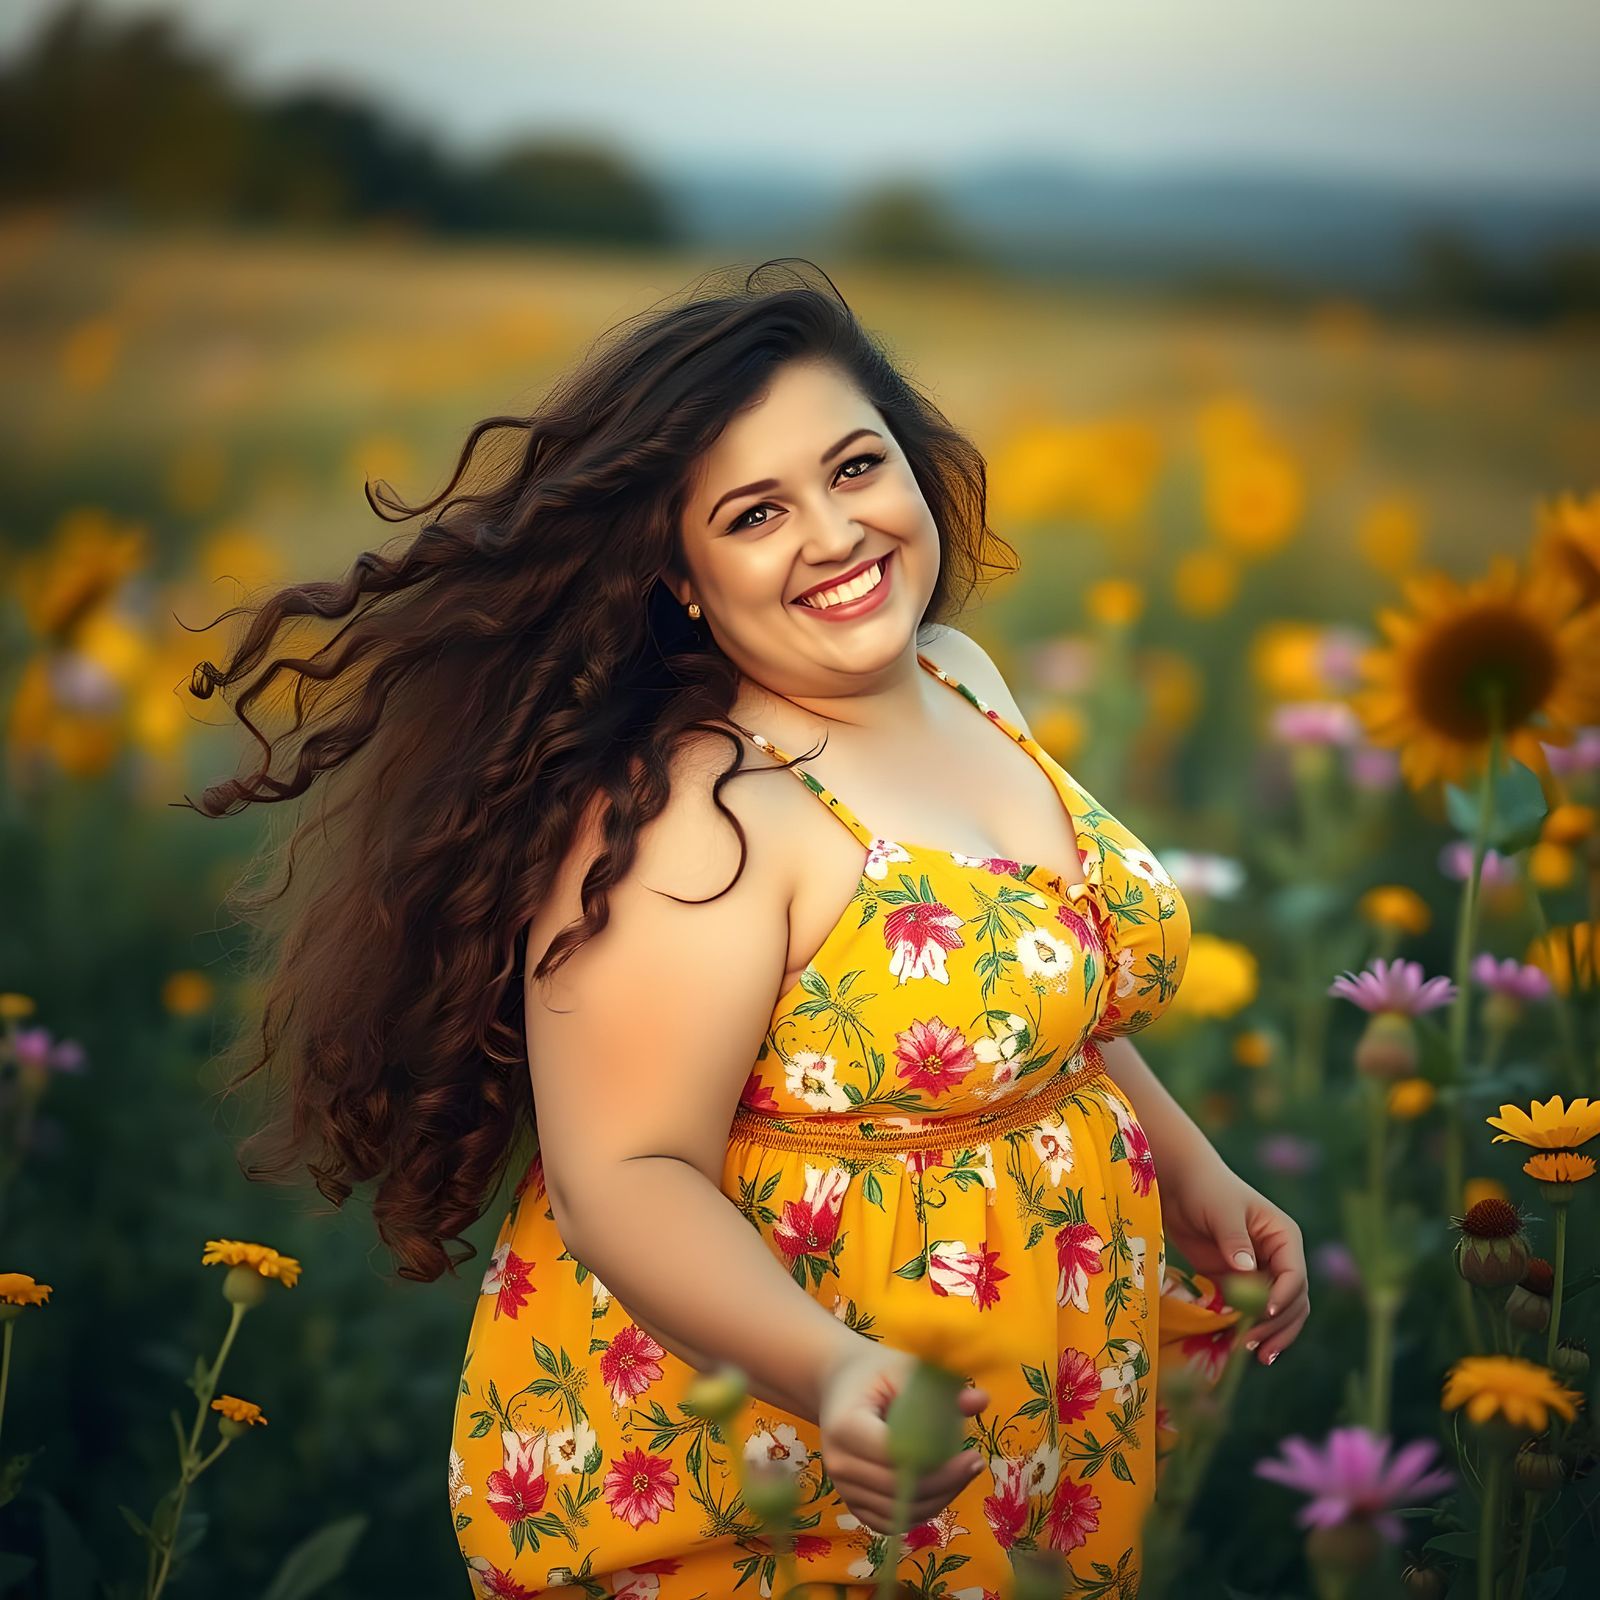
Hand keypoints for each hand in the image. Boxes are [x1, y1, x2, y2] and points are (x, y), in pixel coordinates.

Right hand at [816, 1343, 988, 1534]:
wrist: (840, 1386)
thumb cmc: (875, 1375)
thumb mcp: (906, 1371)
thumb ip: (941, 1389)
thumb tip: (980, 1401)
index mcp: (846, 1426)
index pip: (895, 1458)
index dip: (938, 1465)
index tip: (972, 1454)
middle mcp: (838, 1463)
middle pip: (898, 1490)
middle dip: (944, 1484)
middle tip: (975, 1464)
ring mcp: (843, 1488)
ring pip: (898, 1513)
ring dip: (937, 1500)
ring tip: (962, 1475)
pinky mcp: (852, 1504)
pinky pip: (890, 1522)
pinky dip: (920, 1511)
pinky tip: (942, 1489)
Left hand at [1161, 1154, 1308, 1366]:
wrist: (1178, 1184)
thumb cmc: (1205, 1188)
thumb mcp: (1221, 1211)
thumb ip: (1234, 1240)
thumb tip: (1247, 1270)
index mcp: (1284, 1238)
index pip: (1293, 1276)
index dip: (1282, 1298)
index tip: (1263, 1313)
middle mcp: (1278, 1258)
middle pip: (1292, 1302)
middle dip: (1277, 1325)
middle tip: (1254, 1345)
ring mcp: (1259, 1272)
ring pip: (1275, 1313)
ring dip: (1268, 1333)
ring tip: (1253, 1354)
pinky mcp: (1237, 1282)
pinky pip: (1248, 1312)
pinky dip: (1246, 1328)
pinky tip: (1235, 1344)